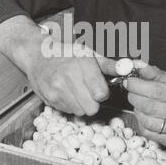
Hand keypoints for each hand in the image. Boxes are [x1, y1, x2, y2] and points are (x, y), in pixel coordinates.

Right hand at [0, 15, 116, 116]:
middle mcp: (68, 78)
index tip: (99, 87)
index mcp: (82, 64)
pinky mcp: (49, 98)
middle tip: (89, 91)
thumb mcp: (89, 54)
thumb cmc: (66, 53)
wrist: (37, 54)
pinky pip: (68, 111)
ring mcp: (57, 90)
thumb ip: (110, 65)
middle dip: (94, 102)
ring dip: (81, 104)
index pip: (101, 94)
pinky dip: (70, 105)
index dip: (103, 93)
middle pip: (92, 108)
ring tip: (77, 91)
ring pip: (80, 112)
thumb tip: (128, 69)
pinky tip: (67, 93)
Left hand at [125, 64, 165, 147]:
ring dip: (136, 110)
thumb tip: (139, 67)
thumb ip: (158, 75)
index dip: (139, 85)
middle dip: (134, 97)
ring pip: (148, 121)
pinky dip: (140, 122)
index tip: (129, 81)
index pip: (158, 90)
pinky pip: (149, 133)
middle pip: (150, 106)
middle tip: (130, 91)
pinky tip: (143, 115)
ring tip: (138, 102)